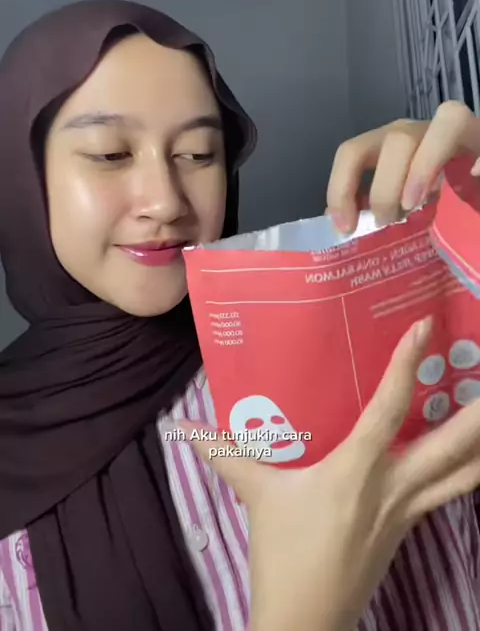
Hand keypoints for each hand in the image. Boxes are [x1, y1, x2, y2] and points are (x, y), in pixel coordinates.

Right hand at [174, 319, 479, 630]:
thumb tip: (181, 426)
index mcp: (355, 470)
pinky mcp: (410, 526)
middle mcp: (393, 487)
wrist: (306, 619)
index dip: (406, 366)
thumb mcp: (256, 495)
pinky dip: (465, 471)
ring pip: (462, 475)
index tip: (423, 326)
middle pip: (452, 448)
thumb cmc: (282, 553)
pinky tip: (469, 457)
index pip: (388, 409)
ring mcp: (408, 510)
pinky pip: (448, 494)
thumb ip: (224, 453)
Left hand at [326, 101, 479, 232]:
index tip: (345, 227)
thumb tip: (336, 218)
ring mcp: (459, 132)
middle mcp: (421, 131)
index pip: (352, 151)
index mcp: (391, 145)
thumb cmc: (438, 196)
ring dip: (424, 168)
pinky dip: (478, 160)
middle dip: (385, 187)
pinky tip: (474, 176)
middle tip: (389, 221)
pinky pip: (477, 134)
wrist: (474, 183)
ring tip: (416, 205)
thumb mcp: (399, 201)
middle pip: (396, 139)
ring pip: (442, 125)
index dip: (340, 187)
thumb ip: (371, 204)